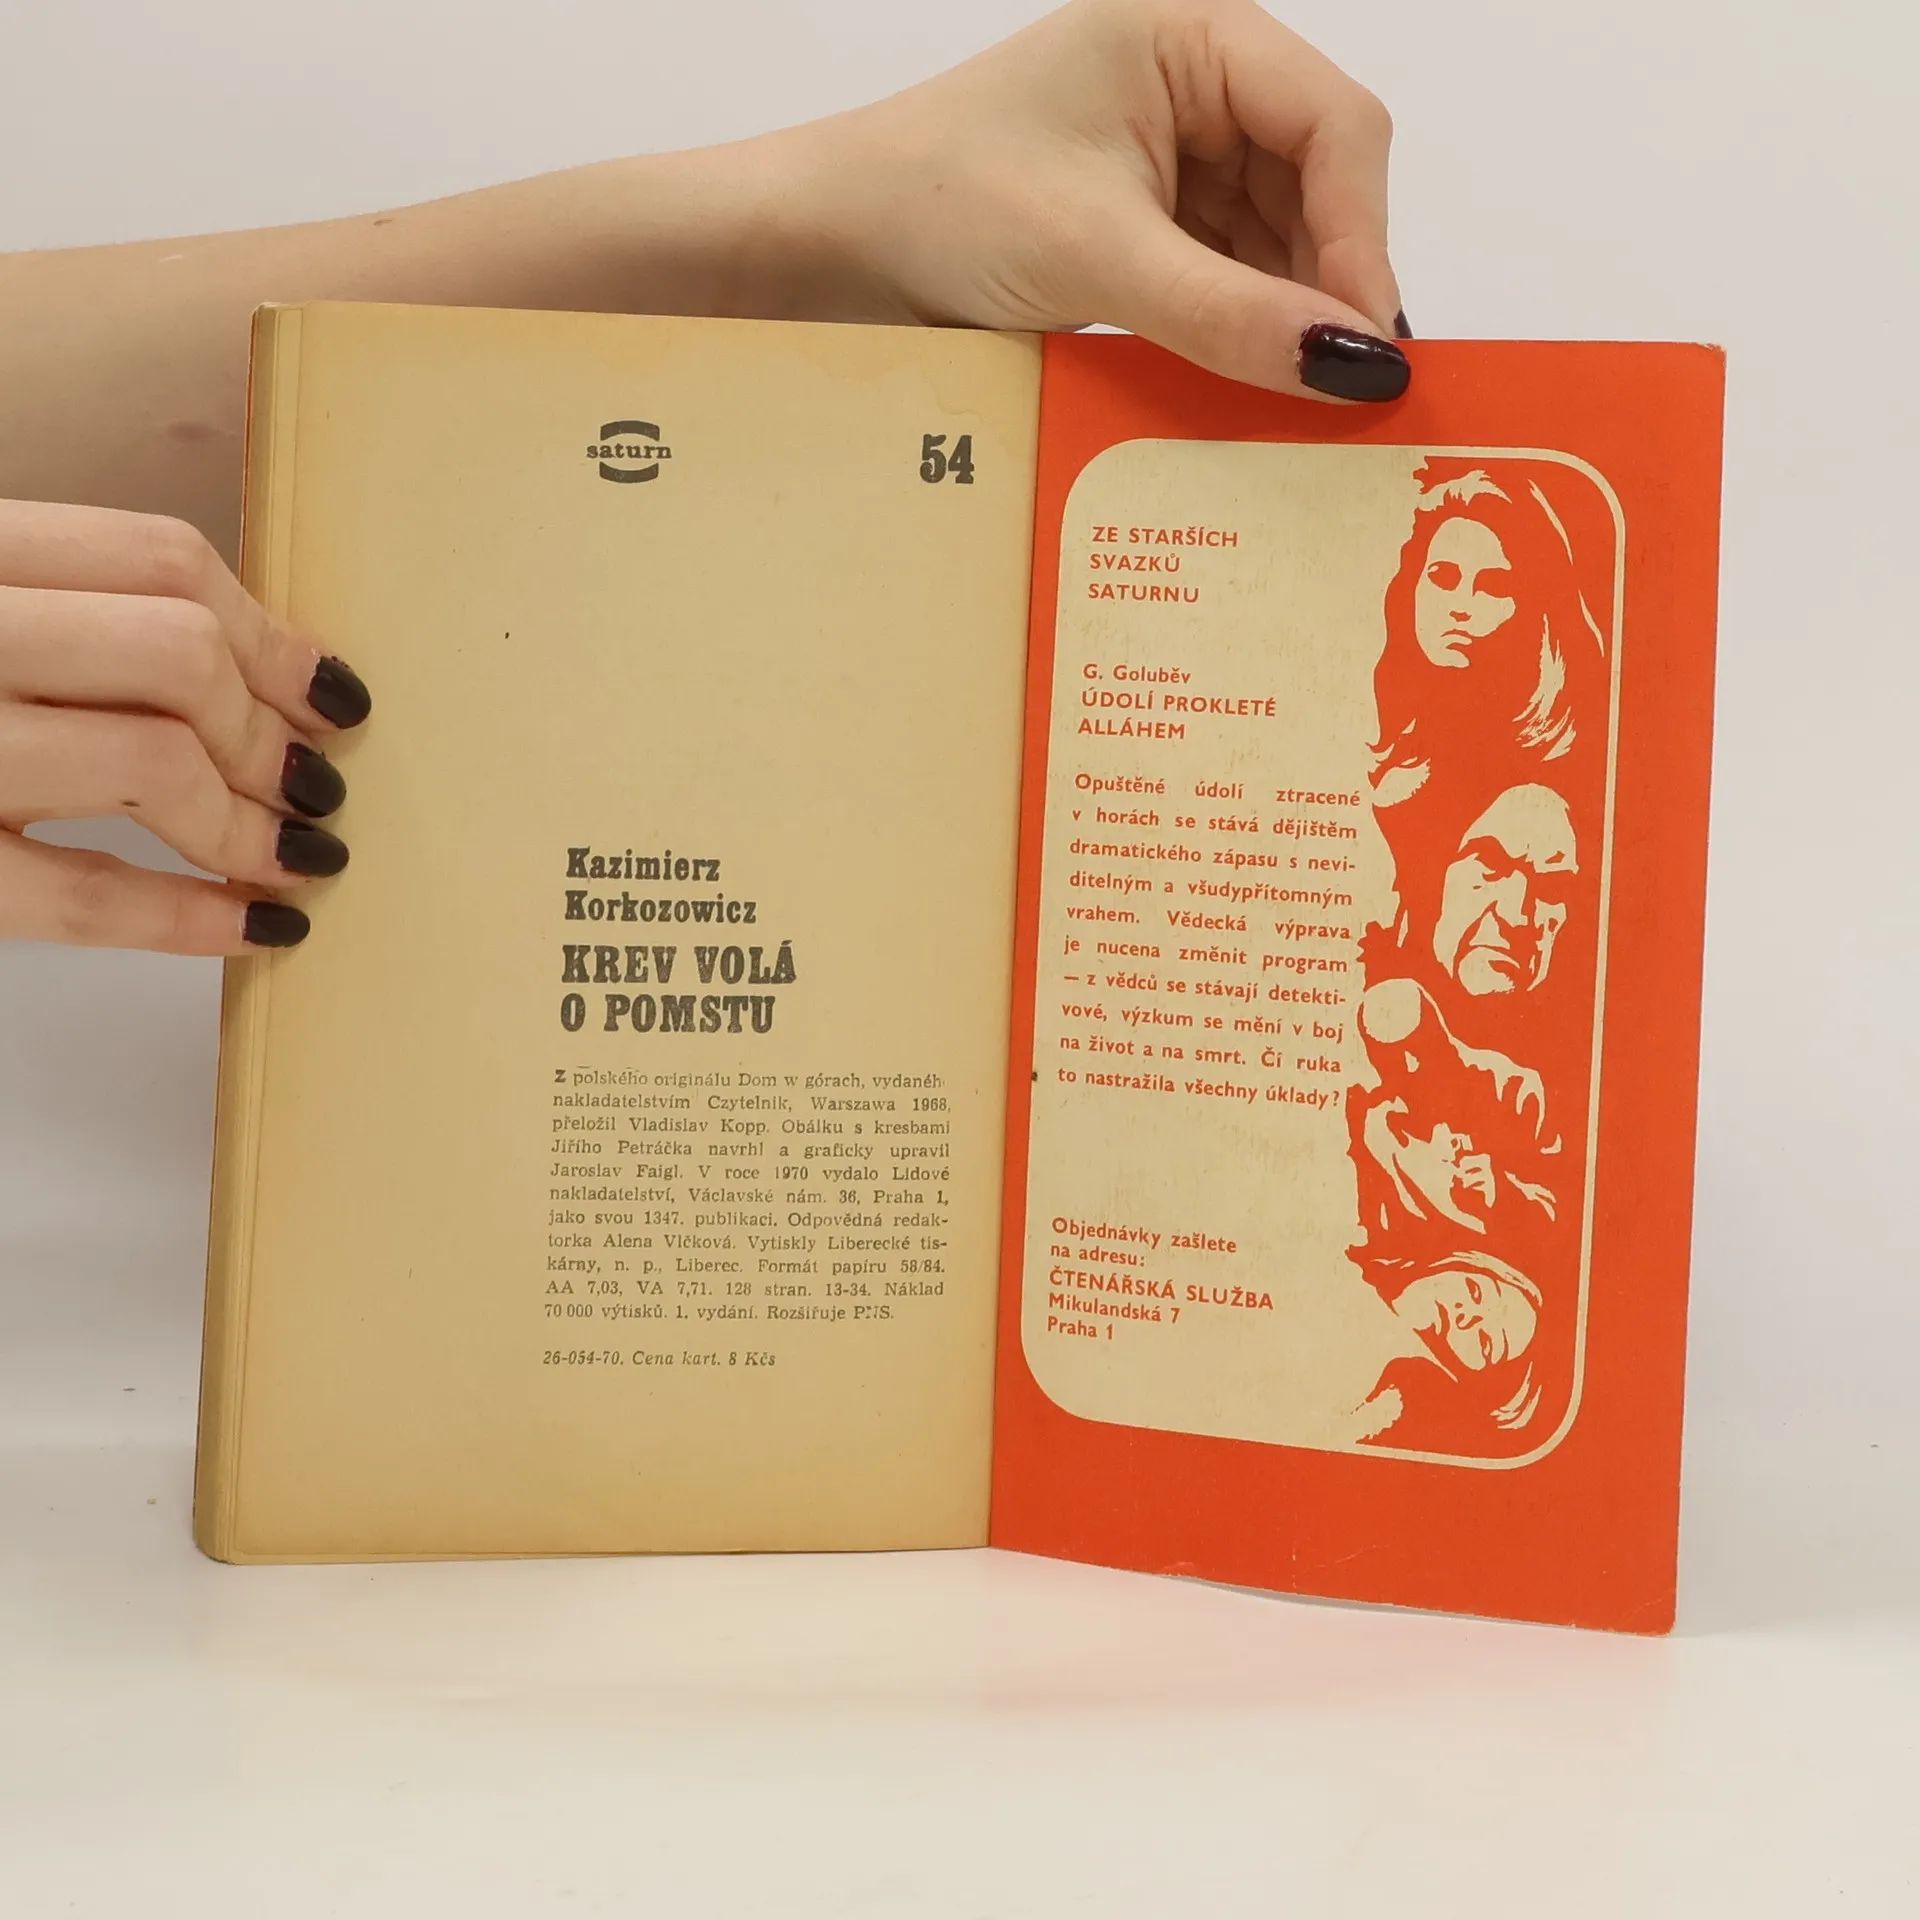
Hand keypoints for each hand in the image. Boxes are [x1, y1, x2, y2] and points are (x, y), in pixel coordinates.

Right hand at [0, 500, 369, 952]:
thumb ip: (66, 615)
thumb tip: (262, 669)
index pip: (159, 561)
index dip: (274, 635)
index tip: (330, 695)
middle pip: (177, 655)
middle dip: (270, 732)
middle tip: (313, 787)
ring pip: (155, 762)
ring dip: (254, 824)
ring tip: (297, 857)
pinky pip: (83, 897)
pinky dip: (193, 919)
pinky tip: (257, 929)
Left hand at [816, 0, 1407, 400]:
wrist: (826, 250)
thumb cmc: (933, 203)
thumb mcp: (1096, 256)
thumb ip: (1230, 313)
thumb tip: (1354, 367)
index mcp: (1192, 37)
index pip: (1334, 126)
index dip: (1363, 236)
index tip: (1367, 344)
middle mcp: (1194, 88)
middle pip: (1318, 187)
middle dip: (1328, 287)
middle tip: (1343, 393)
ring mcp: (1170, 162)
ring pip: (1277, 245)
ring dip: (1286, 322)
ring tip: (1297, 406)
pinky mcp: (1143, 230)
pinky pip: (1226, 283)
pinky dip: (1240, 337)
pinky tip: (1246, 391)